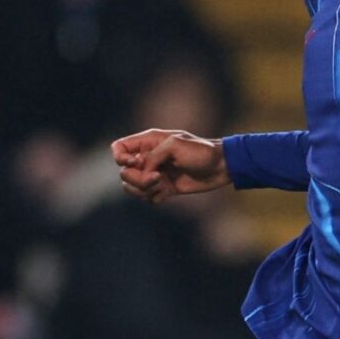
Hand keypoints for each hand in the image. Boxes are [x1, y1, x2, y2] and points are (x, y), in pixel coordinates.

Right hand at [112, 128, 228, 202]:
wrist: (220, 167)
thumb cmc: (201, 151)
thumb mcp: (175, 145)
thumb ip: (154, 156)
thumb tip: (144, 172)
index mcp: (148, 142)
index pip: (118, 148)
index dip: (121, 158)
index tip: (137, 163)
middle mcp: (148, 157)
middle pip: (123, 172)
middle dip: (137, 178)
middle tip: (158, 177)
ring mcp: (154, 174)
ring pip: (132, 187)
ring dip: (144, 190)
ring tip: (162, 185)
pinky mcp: (163, 188)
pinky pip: (146, 197)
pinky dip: (154, 197)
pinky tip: (169, 192)